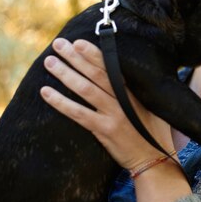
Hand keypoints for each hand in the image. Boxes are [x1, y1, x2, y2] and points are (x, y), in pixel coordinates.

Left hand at [40, 38, 172, 169]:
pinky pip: (78, 113)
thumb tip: (125, 76)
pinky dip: (60, 102)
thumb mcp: (153, 106)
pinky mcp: (104, 130)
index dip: (94, 53)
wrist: (154, 159)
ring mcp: (114, 114)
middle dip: (75, 57)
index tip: (78, 42)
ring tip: (49, 62)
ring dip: (65, 73)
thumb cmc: (153, 132)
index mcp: (134, 92)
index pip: (111, 67)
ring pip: (85, 89)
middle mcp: (123, 100)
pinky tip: (46, 92)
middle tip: (58, 44)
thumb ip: (138, 92)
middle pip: (96, 73)